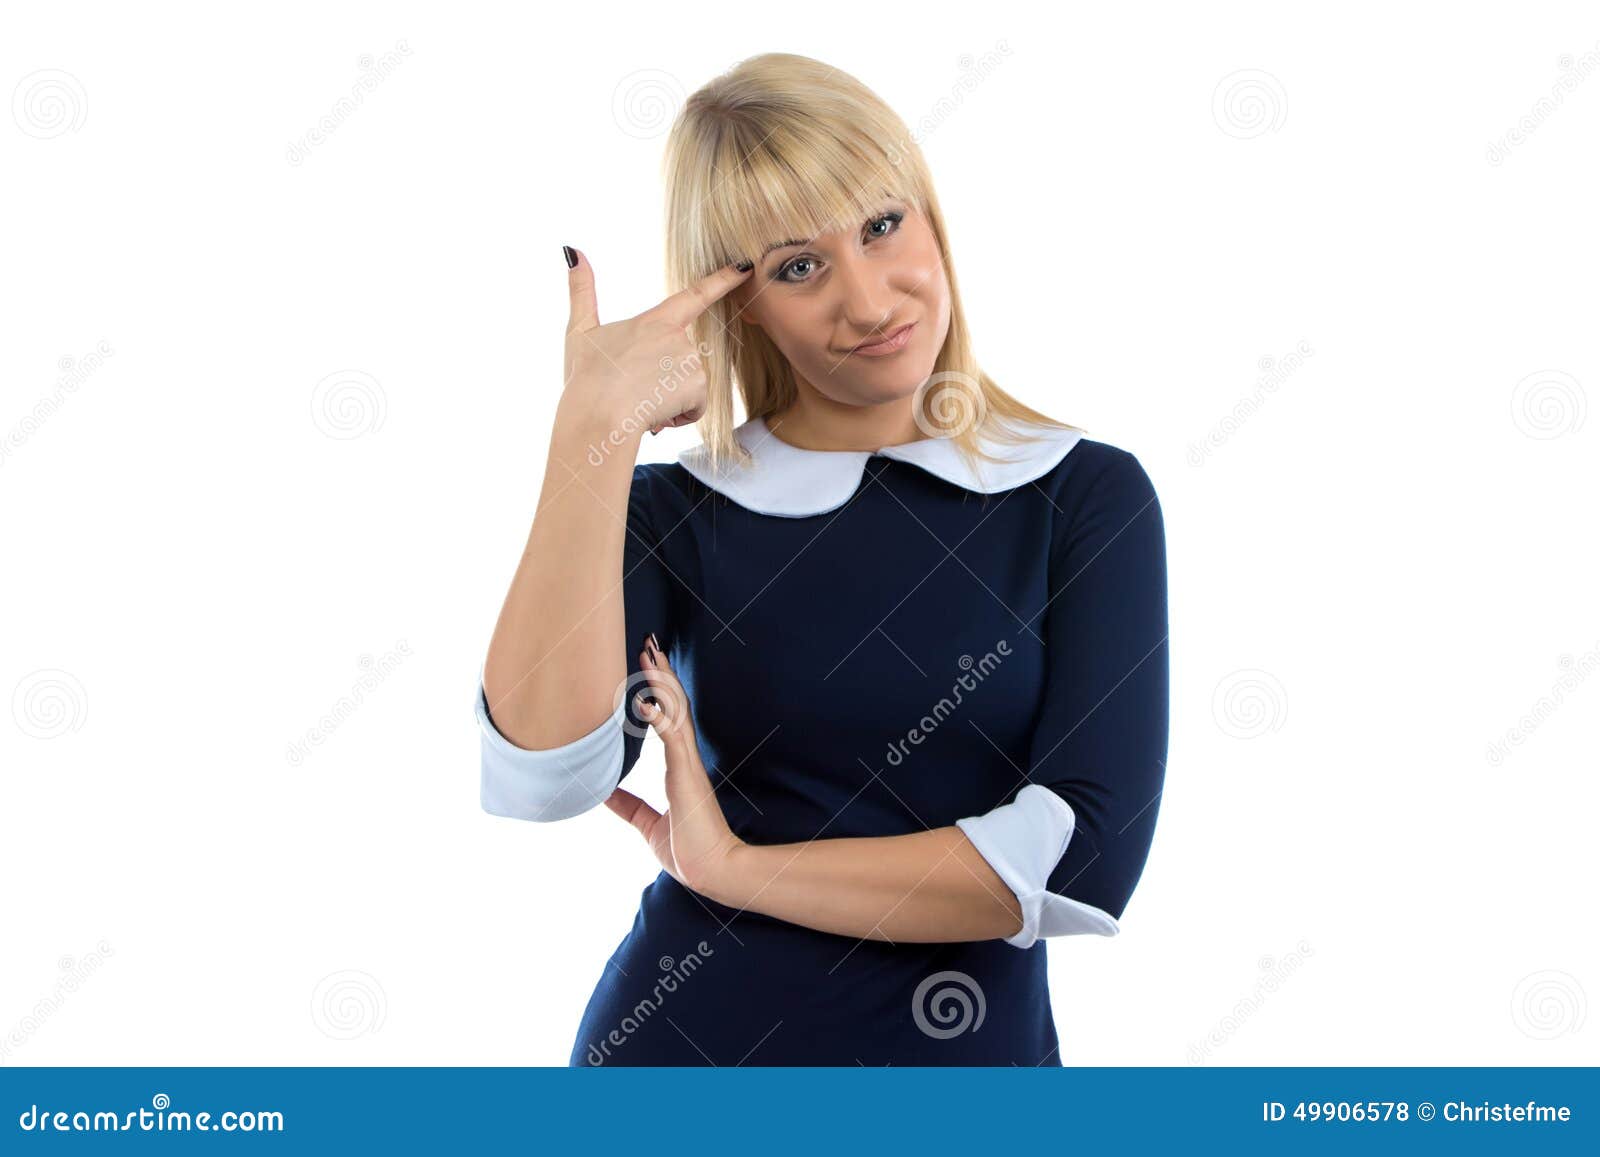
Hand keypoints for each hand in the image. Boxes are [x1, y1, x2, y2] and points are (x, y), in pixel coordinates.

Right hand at [562, 249, 752, 437]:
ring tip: (641, 403)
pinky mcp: (698, 387)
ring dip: (669, 399)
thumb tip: (572, 251)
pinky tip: (655, 415)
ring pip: (687, 386)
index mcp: (655, 321)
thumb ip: (582, 290)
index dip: (723, 279)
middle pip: (682, 362)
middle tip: (633, 389)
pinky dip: (678, 415)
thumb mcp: (580, 331)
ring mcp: (691, 361)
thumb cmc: (586, 378)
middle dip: (662, 380)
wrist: (597, 417)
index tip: (745, 266)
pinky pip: (695, 406)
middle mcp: (679, 337)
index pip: (696, 294)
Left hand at [603, 636, 744, 900]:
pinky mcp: (687, 774)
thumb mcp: (646, 824)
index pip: (669, 718)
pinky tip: (646, 697)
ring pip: (675, 711)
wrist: (712, 872)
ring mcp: (688, 764)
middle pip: (674, 704)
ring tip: (648, 654)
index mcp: (678, 768)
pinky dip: (660, 713)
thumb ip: (627, 805)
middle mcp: (685, 760)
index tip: (648, 665)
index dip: (660, 691)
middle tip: (648, 644)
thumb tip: (602, 791)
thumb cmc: (688, 851)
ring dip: (661, 682)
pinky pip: (673, 736)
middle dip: (661, 673)